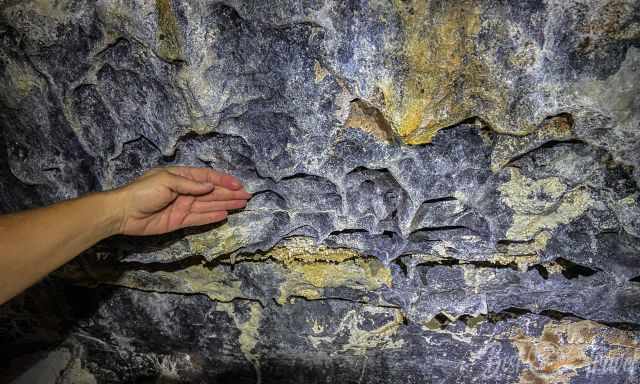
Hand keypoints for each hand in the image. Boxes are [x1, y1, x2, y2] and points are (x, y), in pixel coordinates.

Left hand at [110, 166, 251, 235]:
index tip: (238, 185)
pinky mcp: (179, 221)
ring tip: (241, 204)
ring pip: (209, 205)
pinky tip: (225, 215)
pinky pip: (200, 218)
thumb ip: (189, 185)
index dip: (223, 181)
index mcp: (181, 177)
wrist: (123, 213)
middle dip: (229, 193)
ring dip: (225, 204)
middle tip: (247, 196)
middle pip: (212, 192)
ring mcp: (183, 206)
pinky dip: (212, 217)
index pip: (207, 178)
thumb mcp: (166, 181)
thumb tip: (209, 187)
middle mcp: (185, 191)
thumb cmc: (143, 191)